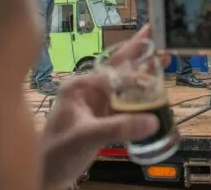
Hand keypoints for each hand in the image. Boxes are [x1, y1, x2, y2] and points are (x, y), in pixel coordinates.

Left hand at [39, 25, 168, 188]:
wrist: (48, 175)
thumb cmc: (57, 152)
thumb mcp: (86, 137)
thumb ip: (118, 127)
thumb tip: (152, 121)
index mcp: (79, 86)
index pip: (113, 69)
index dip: (135, 61)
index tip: (155, 49)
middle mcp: (88, 89)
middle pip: (118, 67)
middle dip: (139, 53)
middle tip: (159, 36)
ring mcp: (96, 102)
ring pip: (124, 83)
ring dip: (142, 71)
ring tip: (163, 57)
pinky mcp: (103, 116)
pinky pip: (126, 100)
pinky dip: (140, 93)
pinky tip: (153, 86)